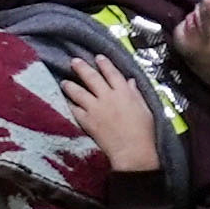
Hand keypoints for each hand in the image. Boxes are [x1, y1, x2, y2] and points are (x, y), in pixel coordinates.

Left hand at [59, 53, 160, 174]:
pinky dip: (69, 104)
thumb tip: (130, 81)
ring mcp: (95, 108)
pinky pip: (74, 109)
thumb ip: (135, 94)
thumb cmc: (143, 133)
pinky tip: (64, 101)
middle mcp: (108, 97)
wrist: (133, 151)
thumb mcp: (145, 109)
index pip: (112, 73)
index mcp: (124, 92)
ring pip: (79, 92)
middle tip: (74, 61)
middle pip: (91, 77)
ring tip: (64, 82)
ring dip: (70, 85)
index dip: (104, 64)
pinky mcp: (87, 121)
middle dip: (82, 67)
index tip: (98, 57)